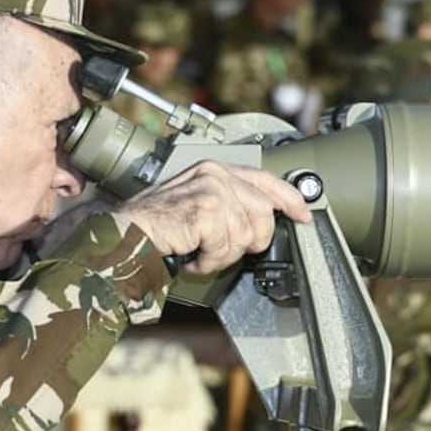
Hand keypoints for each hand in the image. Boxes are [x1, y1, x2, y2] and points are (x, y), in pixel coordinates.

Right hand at [115, 161, 310, 274]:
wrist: (126, 234)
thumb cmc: (157, 226)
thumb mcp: (197, 205)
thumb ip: (228, 204)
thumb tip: (262, 220)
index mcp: (215, 169)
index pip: (265, 179)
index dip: (290, 198)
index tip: (304, 215)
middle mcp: (215, 173)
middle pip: (263, 212)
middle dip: (251, 240)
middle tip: (224, 251)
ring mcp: (212, 190)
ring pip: (245, 234)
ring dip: (222, 255)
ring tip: (200, 254)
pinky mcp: (206, 210)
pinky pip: (226, 247)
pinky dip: (209, 261)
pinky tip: (192, 257)